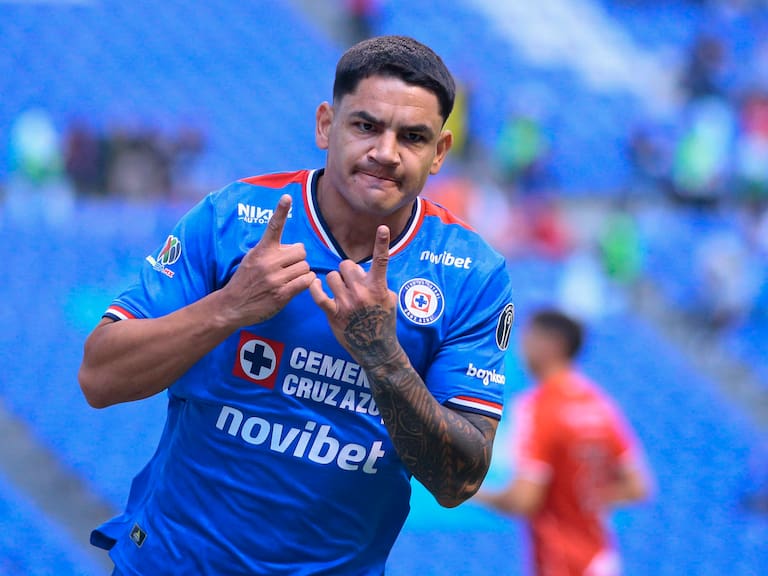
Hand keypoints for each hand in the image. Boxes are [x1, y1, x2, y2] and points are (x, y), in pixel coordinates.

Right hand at [219, 194, 314, 326]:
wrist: (232, 305)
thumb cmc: (245, 280)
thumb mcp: (252, 259)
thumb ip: (270, 251)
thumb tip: (295, 248)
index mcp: (261, 250)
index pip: (273, 227)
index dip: (281, 210)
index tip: (287, 197)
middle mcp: (268, 262)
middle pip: (301, 251)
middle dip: (299, 258)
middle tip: (290, 265)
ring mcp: (275, 278)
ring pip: (305, 267)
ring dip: (302, 272)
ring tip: (290, 277)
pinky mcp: (282, 294)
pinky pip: (306, 281)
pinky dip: (305, 283)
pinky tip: (296, 285)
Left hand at [310, 225, 402, 368]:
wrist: (376, 349)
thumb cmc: (384, 322)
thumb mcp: (389, 300)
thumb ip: (379, 283)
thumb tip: (368, 271)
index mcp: (378, 287)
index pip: (381, 261)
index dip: (382, 243)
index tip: (382, 227)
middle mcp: (362, 293)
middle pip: (346, 265)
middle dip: (347, 271)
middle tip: (350, 282)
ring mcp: (346, 303)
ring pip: (331, 276)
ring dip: (334, 281)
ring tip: (339, 291)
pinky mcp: (333, 314)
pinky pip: (318, 295)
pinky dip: (315, 288)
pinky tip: (314, 285)